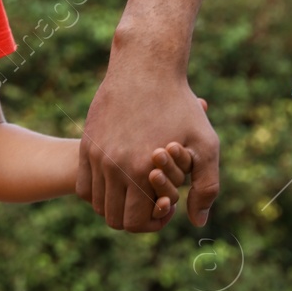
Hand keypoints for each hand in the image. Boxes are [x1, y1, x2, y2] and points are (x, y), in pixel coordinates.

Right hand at [79, 57, 218, 231]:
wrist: (145, 68)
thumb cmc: (180, 106)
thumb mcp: (206, 145)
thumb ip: (207, 188)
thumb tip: (197, 222)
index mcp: (140, 171)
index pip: (135, 222)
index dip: (154, 222)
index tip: (167, 205)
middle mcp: (112, 167)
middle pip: (113, 218)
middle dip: (134, 217)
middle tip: (152, 200)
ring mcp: (95, 156)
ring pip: (97, 204)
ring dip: (116, 205)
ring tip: (137, 190)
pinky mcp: (86, 145)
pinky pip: (84, 186)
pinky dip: (99, 193)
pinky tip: (120, 181)